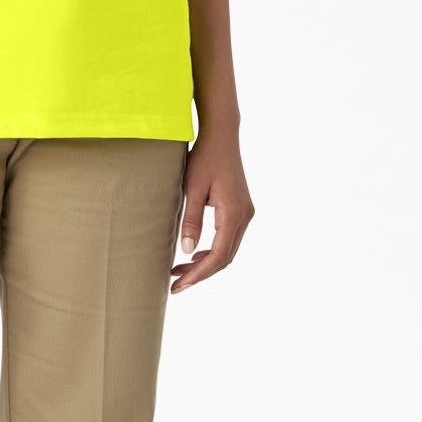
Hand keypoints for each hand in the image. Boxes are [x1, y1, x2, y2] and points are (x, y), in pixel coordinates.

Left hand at [170, 129, 253, 293]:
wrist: (222, 136)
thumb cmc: (204, 158)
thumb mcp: (192, 189)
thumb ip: (190, 221)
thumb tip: (186, 252)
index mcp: (233, 213)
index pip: (218, 256)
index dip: (199, 274)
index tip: (179, 285)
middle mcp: (245, 216)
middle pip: (225, 257)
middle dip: (200, 274)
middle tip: (175, 285)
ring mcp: (245, 213)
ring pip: (228, 250)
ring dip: (205, 263)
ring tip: (179, 272)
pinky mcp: (241, 209)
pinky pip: (228, 238)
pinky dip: (212, 250)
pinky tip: (193, 254)